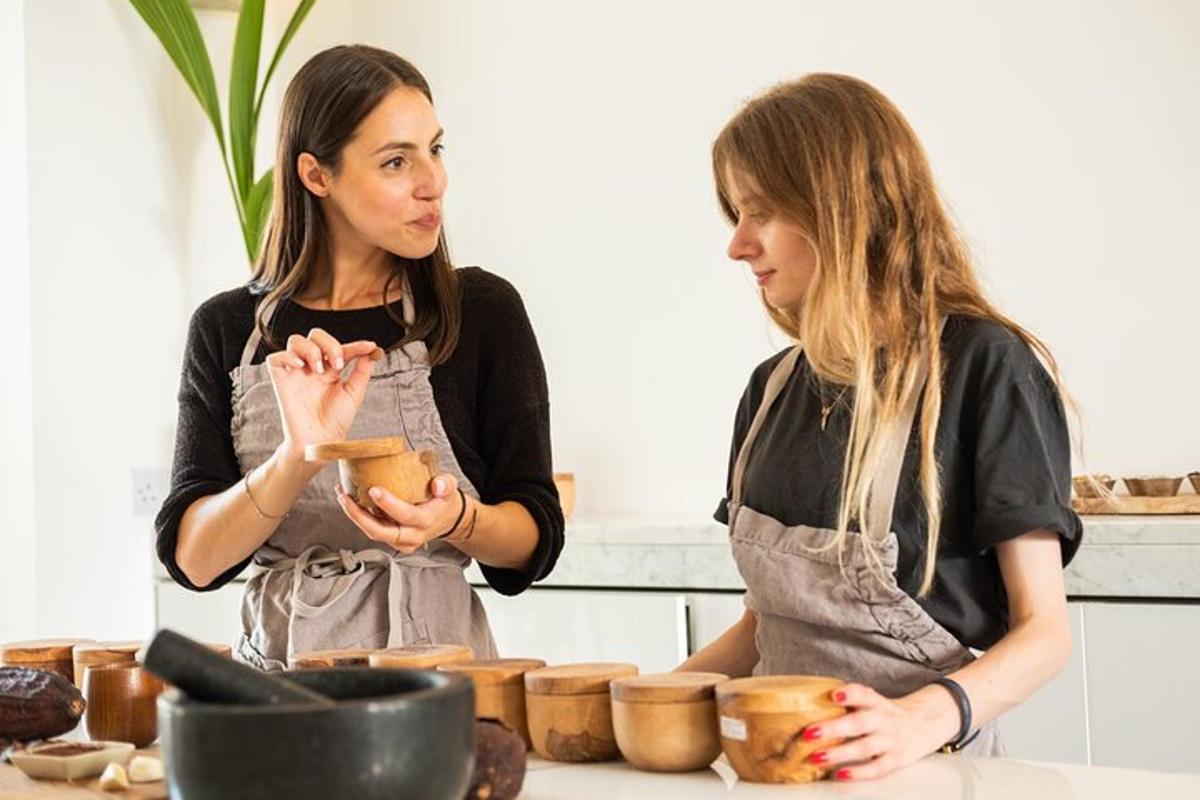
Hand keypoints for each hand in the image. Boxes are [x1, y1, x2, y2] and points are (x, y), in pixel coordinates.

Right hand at [266, 328, 382, 458]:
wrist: (320, 440)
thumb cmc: (335, 421)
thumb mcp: (354, 394)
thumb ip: (362, 372)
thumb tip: (372, 352)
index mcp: (331, 370)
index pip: (340, 348)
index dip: (355, 345)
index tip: (369, 347)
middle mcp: (312, 367)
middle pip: (315, 335)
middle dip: (329, 343)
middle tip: (337, 363)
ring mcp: (296, 372)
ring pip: (295, 341)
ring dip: (310, 349)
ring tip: (318, 369)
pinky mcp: (281, 380)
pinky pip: (276, 358)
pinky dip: (288, 356)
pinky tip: (300, 367)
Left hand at [335, 473, 470, 553]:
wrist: (447, 519)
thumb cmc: (444, 501)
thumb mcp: (450, 488)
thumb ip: (445, 484)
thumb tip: (437, 484)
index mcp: (425, 521)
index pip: (405, 515)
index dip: (388, 504)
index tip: (374, 490)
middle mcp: (411, 536)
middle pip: (380, 531)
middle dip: (359, 516)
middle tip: (345, 497)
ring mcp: (400, 541)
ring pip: (373, 532)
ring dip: (355, 516)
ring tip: (342, 495)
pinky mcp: (392, 540)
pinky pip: (373, 530)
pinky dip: (359, 517)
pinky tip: (349, 500)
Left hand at [799, 683, 958, 780]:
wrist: (922, 724)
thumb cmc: (885, 713)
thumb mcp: (872, 701)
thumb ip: (848, 701)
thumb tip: (807, 701)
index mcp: (875, 702)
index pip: (864, 694)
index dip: (850, 694)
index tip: (834, 695)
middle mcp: (882, 720)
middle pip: (858, 723)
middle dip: (833, 728)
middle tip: (809, 733)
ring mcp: (889, 741)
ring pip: (864, 747)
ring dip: (839, 753)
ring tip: (816, 757)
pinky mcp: (894, 760)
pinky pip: (876, 768)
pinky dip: (859, 772)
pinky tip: (840, 774)